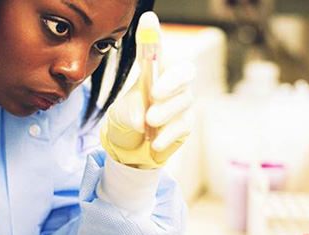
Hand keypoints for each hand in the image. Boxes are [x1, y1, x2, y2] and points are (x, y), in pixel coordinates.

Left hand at [101, 18, 194, 169]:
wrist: (134, 142)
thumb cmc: (129, 115)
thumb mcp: (122, 110)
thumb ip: (131, 109)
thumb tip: (143, 118)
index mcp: (153, 69)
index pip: (155, 49)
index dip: (153, 35)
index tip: (148, 19)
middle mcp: (172, 81)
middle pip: (184, 72)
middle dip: (172, 81)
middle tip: (155, 92)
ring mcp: (183, 101)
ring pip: (184, 100)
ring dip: (165, 111)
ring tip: (149, 121)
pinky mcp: (186, 121)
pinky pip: (183, 124)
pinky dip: (169, 133)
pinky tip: (155, 142)